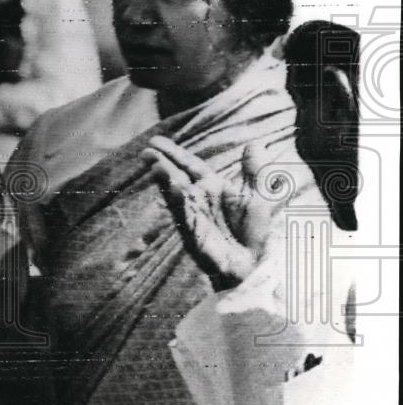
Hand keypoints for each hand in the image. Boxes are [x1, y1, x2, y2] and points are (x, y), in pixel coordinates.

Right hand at [141, 137, 292, 285]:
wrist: (255, 263)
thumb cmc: (255, 231)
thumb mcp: (258, 196)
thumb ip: (254, 171)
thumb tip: (254, 143)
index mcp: (213, 187)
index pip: (190, 165)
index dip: (174, 153)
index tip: (156, 142)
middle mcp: (200, 198)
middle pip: (176, 175)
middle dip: (161, 163)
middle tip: (145, 150)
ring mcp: (194, 214)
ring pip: (176, 192)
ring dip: (165, 179)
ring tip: (154, 164)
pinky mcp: (194, 231)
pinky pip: (185, 213)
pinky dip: (178, 200)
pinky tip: (173, 187)